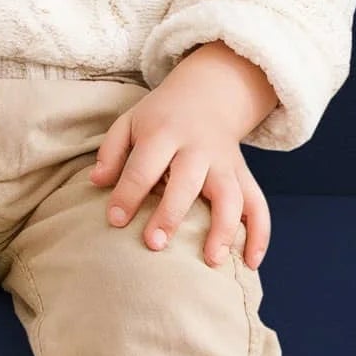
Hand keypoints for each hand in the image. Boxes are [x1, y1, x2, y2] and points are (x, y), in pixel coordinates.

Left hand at [90, 79, 270, 269]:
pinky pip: (258, 205)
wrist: (209, 93)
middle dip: (171, 214)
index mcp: (164, 133)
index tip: (116, 220)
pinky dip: (259, 234)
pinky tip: (250, 263)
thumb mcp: (130, 122)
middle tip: (154, 244)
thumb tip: (96, 182)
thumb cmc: (161, 117)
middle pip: (187, 182)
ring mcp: (225, 163)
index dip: (128, 194)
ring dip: (224, 229)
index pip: (143, 166)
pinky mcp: (244, 175)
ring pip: (231, 196)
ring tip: (212, 261)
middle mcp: (198, 149)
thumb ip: (111, 151)